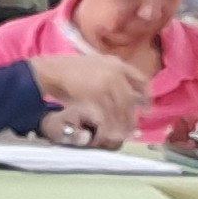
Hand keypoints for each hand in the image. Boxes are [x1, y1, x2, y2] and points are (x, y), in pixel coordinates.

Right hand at [27, 52, 146, 142]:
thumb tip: (127, 94)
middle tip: (132, 128)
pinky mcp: (96, 95)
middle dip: (132, 116)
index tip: (147, 109)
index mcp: (116, 63)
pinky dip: (109, 126)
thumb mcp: (96, 66)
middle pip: (131, 99)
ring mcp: (106, 83)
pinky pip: (108, 115)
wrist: (50, 71)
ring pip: (121, 110)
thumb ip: (112, 77)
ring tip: (120, 135)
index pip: (141, 80)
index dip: (146, 97)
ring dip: (122, 125)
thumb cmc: (69, 70)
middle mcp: (115, 72)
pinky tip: (107, 133)